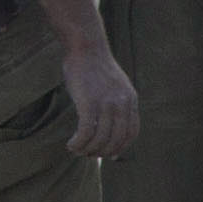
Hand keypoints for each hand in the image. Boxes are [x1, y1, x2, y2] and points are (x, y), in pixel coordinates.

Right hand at [62, 39, 142, 158]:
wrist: (85, 46)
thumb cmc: (93, 64)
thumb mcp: (114, 83)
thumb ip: (116, 100)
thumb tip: (109, 118)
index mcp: (130, 100)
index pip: (131, 132)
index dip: (121, 147)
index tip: (110, 154)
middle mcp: (122, 104)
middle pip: (116, 139)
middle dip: (102, 151)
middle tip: (88, 155)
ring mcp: (106, 103)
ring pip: (100, 138)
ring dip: (88, 149)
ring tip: (76, 150)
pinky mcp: (88, 102)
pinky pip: (86, 131)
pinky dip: (79, 142)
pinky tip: (71, 145)